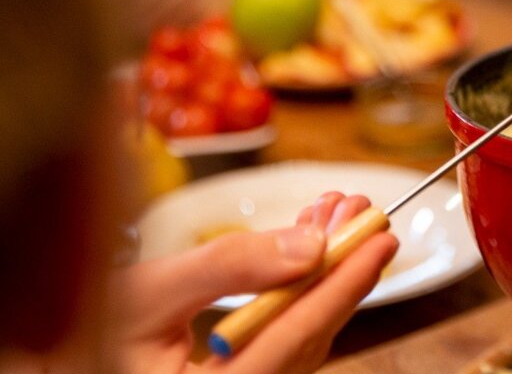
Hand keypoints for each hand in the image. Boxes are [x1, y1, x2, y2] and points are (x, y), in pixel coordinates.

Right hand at [112, 192, 397, 372]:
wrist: (70, 366)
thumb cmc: (89, 336)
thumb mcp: (147, 294)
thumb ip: (228, 268)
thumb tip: (310, 244)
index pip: (294, 339)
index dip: (343, 286)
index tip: (380, 241)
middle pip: (309, 336)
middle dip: (341, 268)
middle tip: (366, 213)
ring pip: (304, 334)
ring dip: (326, 271)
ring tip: (337, 214)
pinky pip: (287, 335)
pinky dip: (302, 287)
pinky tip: (308, 245)